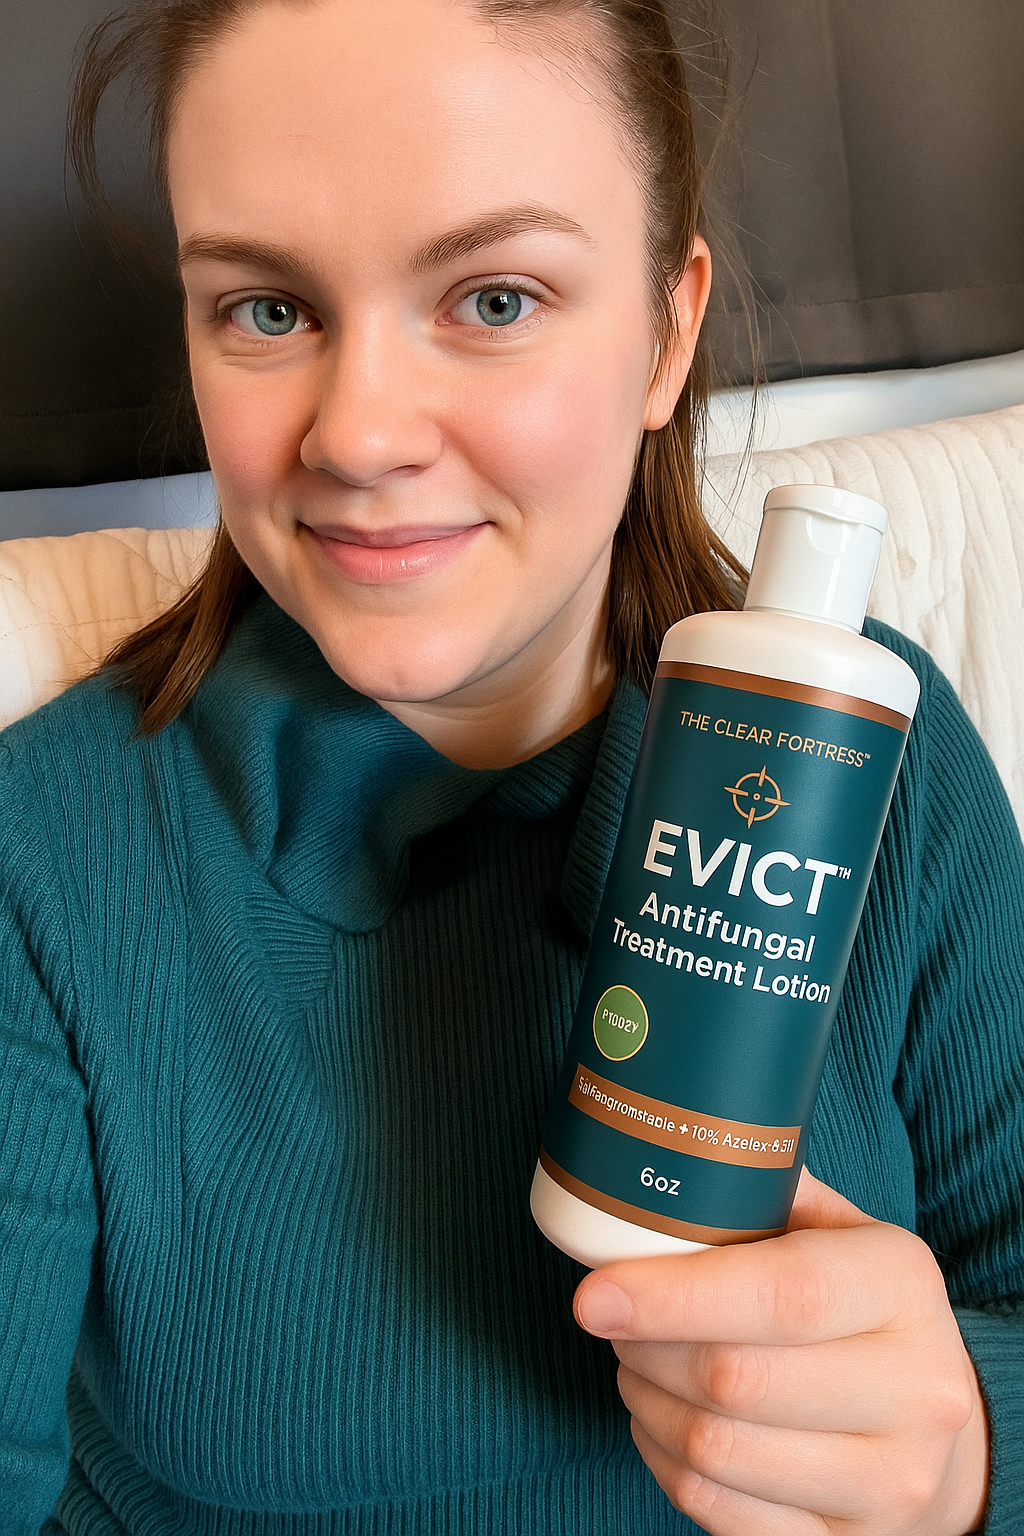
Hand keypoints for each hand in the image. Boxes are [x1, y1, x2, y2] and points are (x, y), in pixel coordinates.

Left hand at [574, 1168, 988, 1534]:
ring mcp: (890, 1482)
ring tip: (635, 1363)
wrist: (943, 1425)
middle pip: (733, 1381)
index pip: (783, 1295)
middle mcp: (916, 1390)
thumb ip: (766, 1192)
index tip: (594, 1292)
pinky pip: (718, 1512)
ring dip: (645, 1403)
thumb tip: (666, 1159)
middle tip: (610, 1316)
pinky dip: (663, 1464)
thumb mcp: (842, 1230)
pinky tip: (660, 1421)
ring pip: (715, 1452)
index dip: (675, 1296)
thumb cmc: (862, 1306)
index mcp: (903, 1287)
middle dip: (644, 1346)